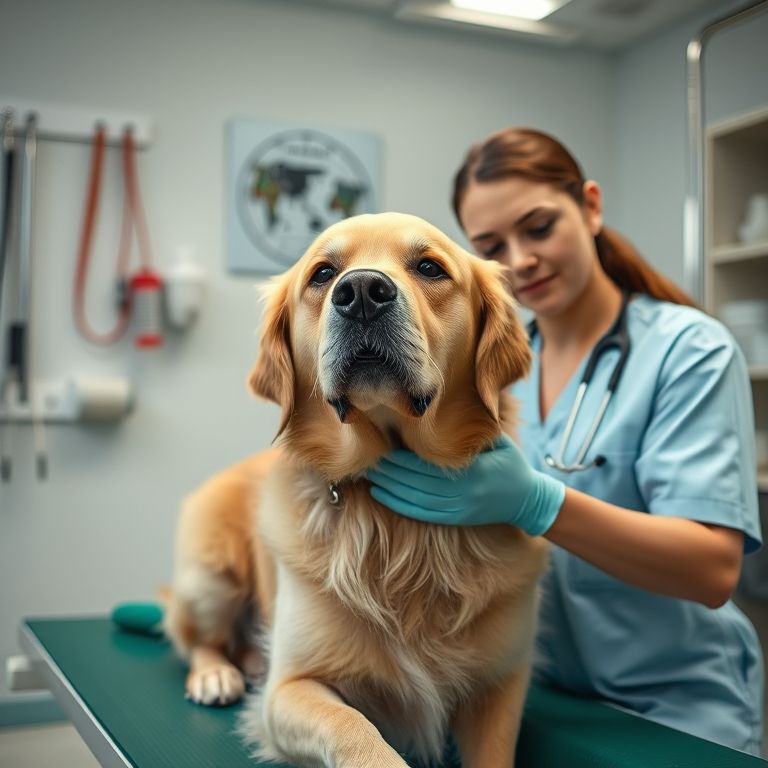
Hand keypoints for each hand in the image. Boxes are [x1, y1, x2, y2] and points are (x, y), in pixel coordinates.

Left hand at [366, 435, 564, 535]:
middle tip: (366, 457)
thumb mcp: (498, 440)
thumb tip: (447, 405)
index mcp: (472, 471)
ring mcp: (457, 509)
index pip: (428, 464)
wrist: (527, 500)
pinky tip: (380, 493)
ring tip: (367, 473)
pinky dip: (397, 504)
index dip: (402, 456)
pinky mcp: (454, 519)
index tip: (382, 443)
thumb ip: (474, 428)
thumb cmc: (510, 463)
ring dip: (388, 487)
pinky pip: (420, 513)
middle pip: (415, 482)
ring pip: (413, 499)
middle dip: (388, 470)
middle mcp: (463, 493)